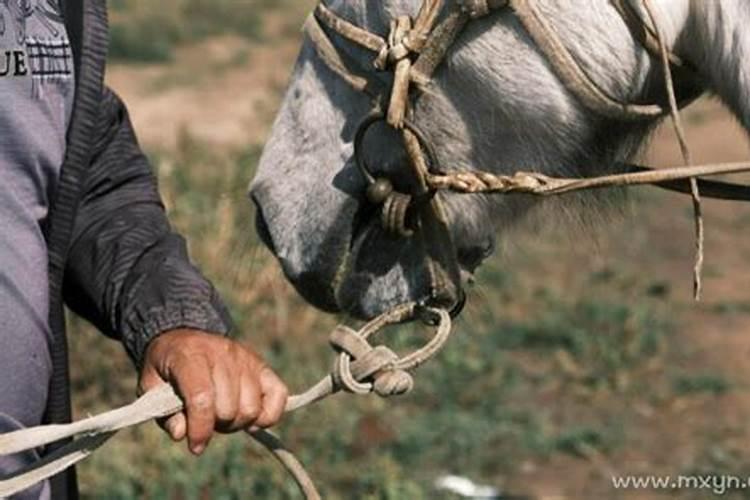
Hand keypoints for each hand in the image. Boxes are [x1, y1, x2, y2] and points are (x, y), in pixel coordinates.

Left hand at [138, 329, 288, 454]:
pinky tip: (250, 416)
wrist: (184, 337)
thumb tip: (182, 433)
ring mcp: (246, 358)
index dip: (200, 428)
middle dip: (216, 425)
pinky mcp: (262, 365)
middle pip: (229, 408)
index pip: (202, 397)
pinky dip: (268, 415)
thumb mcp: (151, 387)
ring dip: (237, 422)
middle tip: (206, 420)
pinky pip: (278, 396)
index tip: (195, 446)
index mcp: (190, 356)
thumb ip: (164, 413)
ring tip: (223, 415)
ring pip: (252, 408)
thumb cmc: (168, 368)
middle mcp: (222, 353)